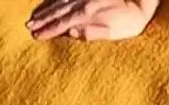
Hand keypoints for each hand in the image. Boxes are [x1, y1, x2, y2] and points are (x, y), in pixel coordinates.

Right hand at [27, 0, 157, 40]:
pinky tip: (49, 2)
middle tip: (28, 27)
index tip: (36, 36)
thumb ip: (93, 32)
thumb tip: (71, 32)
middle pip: (56, 12)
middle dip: (42, 20)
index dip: (48, 30)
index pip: (62, 24)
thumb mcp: (115, 32)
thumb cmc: (131, 21)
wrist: (139, 0)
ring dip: (45, 9)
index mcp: (86, 15)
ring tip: (33, 16)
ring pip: (58, 2)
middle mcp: (81, 3)